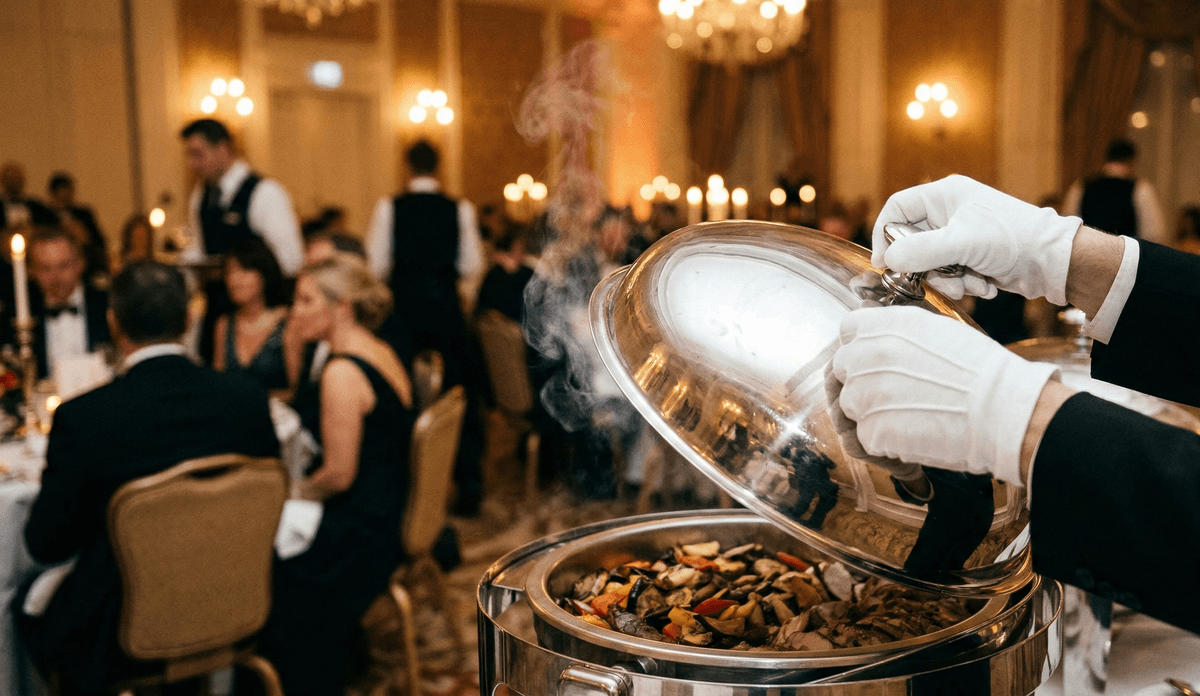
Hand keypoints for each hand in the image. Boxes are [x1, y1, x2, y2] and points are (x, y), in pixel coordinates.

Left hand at [828, 306, 1058, 486]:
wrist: (1004, 412)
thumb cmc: (980, 370)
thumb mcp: (937, 329)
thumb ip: (896, 328)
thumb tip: (876, 331)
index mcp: (885, 326)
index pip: (848, 330)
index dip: (861, 345)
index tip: (878, 358)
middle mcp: (868, 356)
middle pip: (842, 368)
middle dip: (864, 379)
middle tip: (900, 392)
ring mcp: (866, 396)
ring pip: (851, 404)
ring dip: (874, 410)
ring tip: (913, 412)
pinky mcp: (872, 432)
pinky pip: (865, 436)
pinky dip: (886, 439)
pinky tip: (916, 432)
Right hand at [872, 175, 1080, 304]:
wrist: (1054, 262)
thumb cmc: (1012, 239)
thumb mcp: (962, 243)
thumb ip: (921, 251)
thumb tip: (888, 260)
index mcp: (945, 195)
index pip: (897, 208)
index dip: (886, 234)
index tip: (886, 263)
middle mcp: (949, 212)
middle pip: (912, 242)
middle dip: (927, 267)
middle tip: (938, 280)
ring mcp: (960, 235)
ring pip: (930, 263)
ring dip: (948, 280)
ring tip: (971, 284)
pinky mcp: (971, 256)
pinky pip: (949, 273)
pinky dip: (963, 283)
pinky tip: (984, 284)